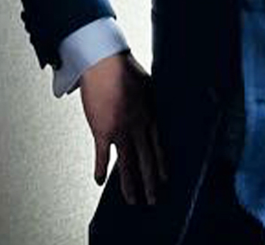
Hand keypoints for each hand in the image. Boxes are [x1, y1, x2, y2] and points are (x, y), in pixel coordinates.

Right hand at [79, 51, 165, 205]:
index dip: (161, 164)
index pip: (158, 147)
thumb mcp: (149, 85)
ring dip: (129, 185)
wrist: (104, 64)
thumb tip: (155, 105)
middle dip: (150, 183)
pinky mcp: (102, 130)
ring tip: (132, 200)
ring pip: (126, 164)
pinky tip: (99, 182)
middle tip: (152, 199)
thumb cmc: (125, 69)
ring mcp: (120, 131)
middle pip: (146, 161)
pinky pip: (102, 156)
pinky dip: (100, 169)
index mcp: (149, 116)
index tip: (165, 179)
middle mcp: (137, 127)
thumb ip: (152, 101)